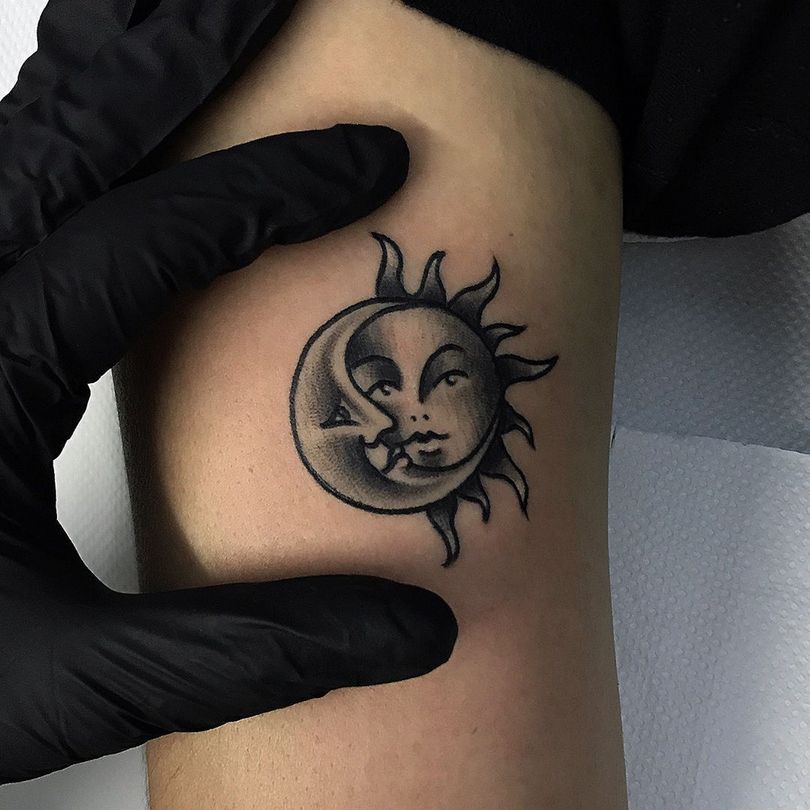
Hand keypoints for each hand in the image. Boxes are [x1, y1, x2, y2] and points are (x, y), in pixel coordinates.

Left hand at [0, 0, 456, 786]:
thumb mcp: (80, 680)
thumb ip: (248, 654)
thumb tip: (415, 630)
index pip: (147, 240)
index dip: (275, 193)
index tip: (373, 162)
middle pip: (68, 136)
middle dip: (185, 59)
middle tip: (273, 2)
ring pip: (25, 148)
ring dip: (123, 83)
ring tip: (203, 28)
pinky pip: (8, 195)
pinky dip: (70, 140)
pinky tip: (118, 136)